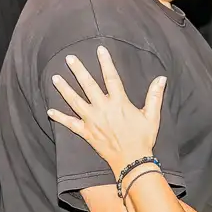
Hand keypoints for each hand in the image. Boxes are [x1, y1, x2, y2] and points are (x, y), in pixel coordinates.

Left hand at [47, 46, 164, 176]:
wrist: (132, 161)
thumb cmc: (143, 139)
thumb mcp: (152, 116)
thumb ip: (155, 96)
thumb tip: (161, 79)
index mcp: (119, 103)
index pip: (111, 77)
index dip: (105, 62)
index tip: (100, 50)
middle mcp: (103, 109)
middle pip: (88, 85)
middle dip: (78, 70)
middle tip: (69, 58)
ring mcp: (92, 121)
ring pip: (75, 101)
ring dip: (64, 89)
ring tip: (55, 78)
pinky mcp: (87, 133)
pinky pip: (70, 124)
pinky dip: (60, 117)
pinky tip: (50, 111)